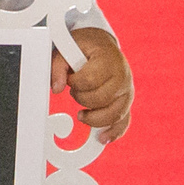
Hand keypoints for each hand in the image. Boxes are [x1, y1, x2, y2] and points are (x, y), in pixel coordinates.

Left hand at [50, 27, 132, 142]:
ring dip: (93, 118)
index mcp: (109, 60)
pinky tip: (102, 138)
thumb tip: (57, 89)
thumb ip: (58, 67)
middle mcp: (122, 77)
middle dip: (82, 98)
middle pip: (100, 99)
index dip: (75, 83)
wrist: (103, 46)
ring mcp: (126, 91)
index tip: (71, 79)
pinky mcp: (126, 103)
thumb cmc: (85, 47)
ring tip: (81, 114)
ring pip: (113, 114)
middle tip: (76, 91)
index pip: (90, 80)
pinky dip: (113, 132)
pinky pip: (124, 121)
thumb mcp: (67, 49)